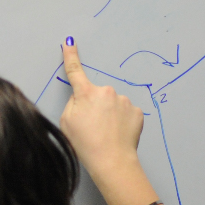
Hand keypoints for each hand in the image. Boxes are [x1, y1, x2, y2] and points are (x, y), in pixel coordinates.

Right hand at [58, 39, 145, 176]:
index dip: (70, 55)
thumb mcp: (66, 122)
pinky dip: (122, 122)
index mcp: (86, 93)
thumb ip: (73, 103)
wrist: (111, 161)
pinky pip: (126, 113)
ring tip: (106, 134)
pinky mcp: (137, 112)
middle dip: (95, 107)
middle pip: (97, 95)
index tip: (69, 42)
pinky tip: (118, 134)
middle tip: (93, 128)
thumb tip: (82, 97)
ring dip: (110, 115)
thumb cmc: (86, 144)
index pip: (75, 71)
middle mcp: (106, 91)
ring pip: (113, 104)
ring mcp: (124, 101)